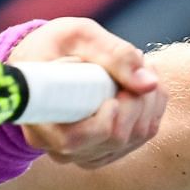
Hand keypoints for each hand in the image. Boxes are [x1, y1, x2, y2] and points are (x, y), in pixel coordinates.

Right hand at [8, 17, 166, 168]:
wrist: (44, 60)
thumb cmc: (54, 45)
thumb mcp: (78, 35)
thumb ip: (113, 53)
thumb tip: (149, 83)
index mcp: (39, 120)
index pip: (74, 140)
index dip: (103, 121)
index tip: (114, 94)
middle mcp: (57, 147)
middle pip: (112, 140)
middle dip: (137, 101)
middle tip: (141, 65)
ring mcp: (80, 153)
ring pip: (131, 141)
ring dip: (148, 103)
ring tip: (142, 69)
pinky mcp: (100, 152)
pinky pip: (137, 141)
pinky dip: (150, 112)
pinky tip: (142, 87)